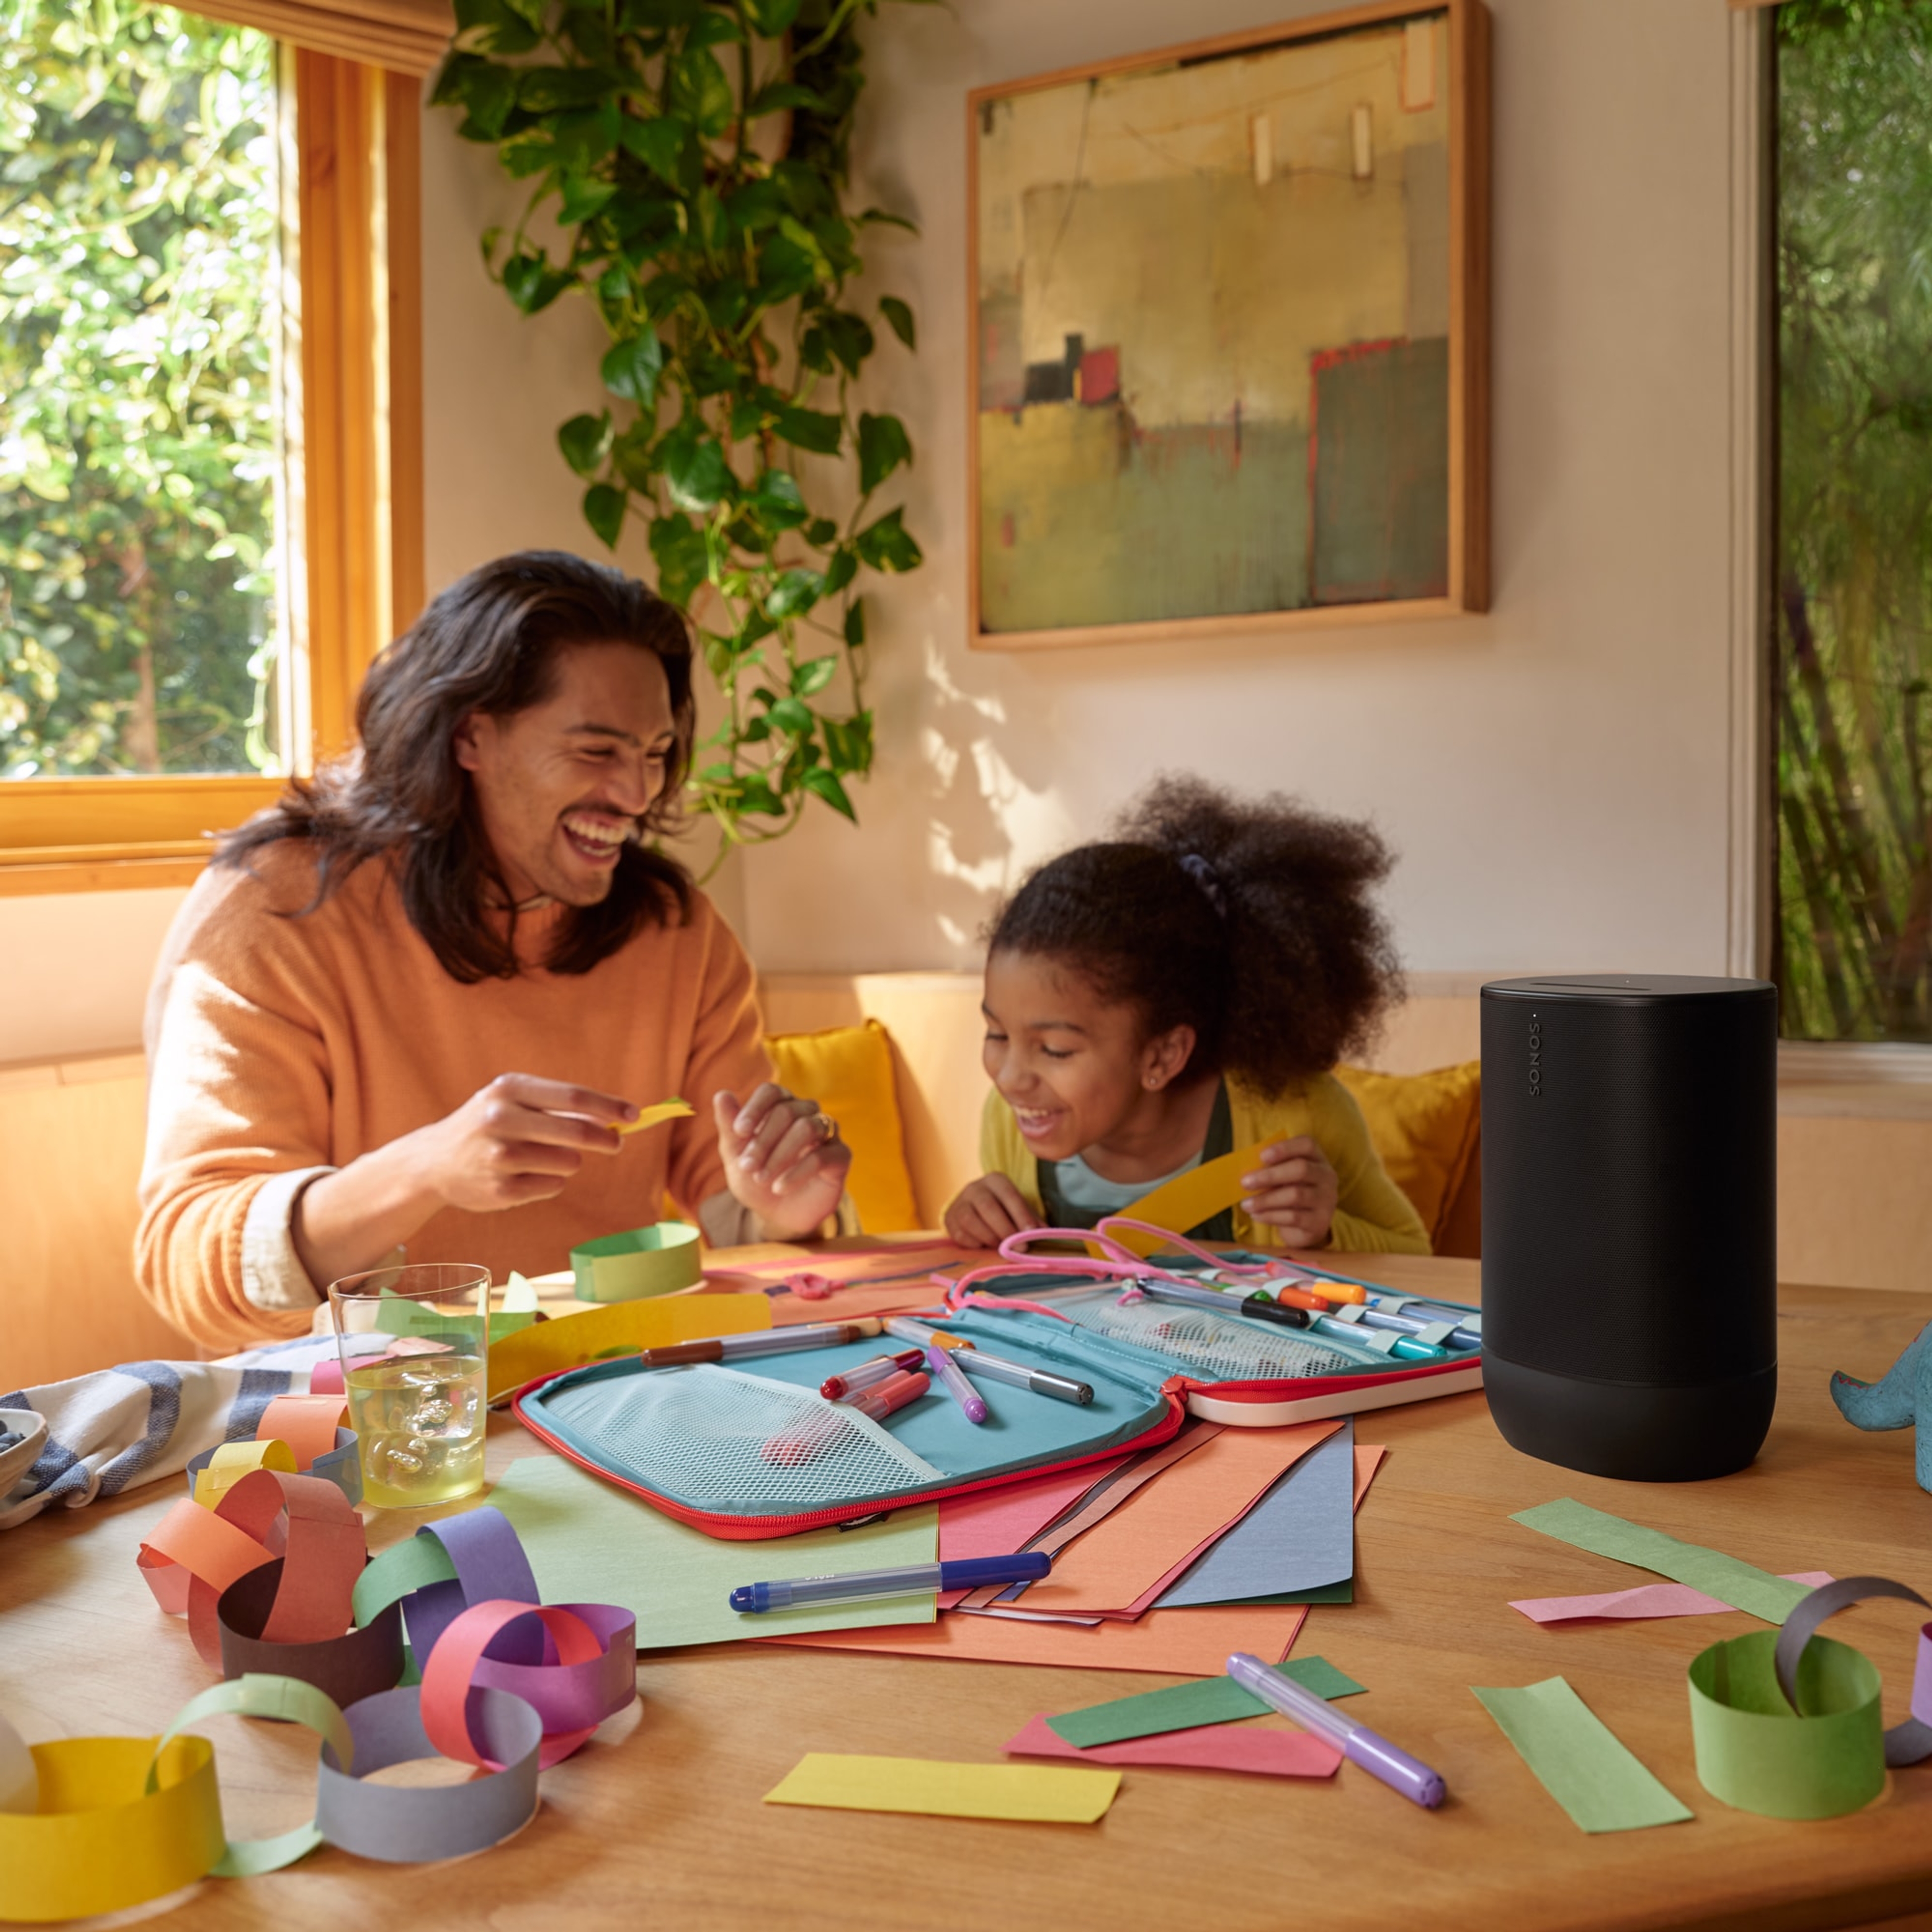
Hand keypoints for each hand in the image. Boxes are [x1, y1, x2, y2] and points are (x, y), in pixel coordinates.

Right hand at [293, 1074, 635, 1289]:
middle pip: (576, 1132)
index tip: (634, 1115)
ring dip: (568, 1162)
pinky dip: (549, 1182)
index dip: (608, 1106)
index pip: (572, 1096)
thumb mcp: (512, 1101)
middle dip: (604, 1139)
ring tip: (544, 1157)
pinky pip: (552, 1186)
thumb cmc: (487, 1124)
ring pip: (568, 1162)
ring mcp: (499, 1156)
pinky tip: (524, 1176)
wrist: (432, 1162)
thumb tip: (618, 1117)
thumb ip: (559, 1106)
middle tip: (615, 1143)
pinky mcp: (500, 1189)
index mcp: (508, 1089)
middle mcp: (501, 1119)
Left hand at [715, 1083, 851, 1239]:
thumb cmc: (756, 1179)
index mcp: (781, 1106)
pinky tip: (779, 1188)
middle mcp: (807, 1114)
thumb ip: (729, 1127)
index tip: (739, 1131)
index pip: (772, 1091)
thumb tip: (721, 1095)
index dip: (755, 1108)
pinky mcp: (840, 1156)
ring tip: (761, 1178)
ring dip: (780, 1154)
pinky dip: (797, 1173)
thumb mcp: (736, 1156)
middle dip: (763, 1140)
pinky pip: (822, 1156)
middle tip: (746, 1166)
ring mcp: (827, 1133)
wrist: (777, 1215)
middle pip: (787, 1110)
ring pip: (807, 1127)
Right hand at [944, 1173, 1043, 1248]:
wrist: (972, 1206)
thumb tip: (1045, 1234)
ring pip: (970, 1220)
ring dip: (989, 1237)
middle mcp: (974, 1188)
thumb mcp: (1017, 1208)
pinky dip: (974, 1243)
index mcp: (995, 1181)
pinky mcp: (948, 1219)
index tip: (1031, 1234)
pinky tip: (984, 1246)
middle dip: (1005, 1229)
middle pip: (987, 1207)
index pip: (1009, 1196)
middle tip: (1019, 1248)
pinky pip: (960, 1234)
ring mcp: (959, 1203)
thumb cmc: (1002, 1208)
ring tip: (1001, 1248)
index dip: (1021, 1215)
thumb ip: (1030, 1219)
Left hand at [1239, 1136, 1338, 1248]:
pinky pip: (1293, 1217)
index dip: (1285, 1148)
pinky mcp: (1319, 1222)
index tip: (1262, 1156)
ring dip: (1265, 1200)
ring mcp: (1326, 1200)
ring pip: (1295, 1195)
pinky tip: (1256, 1215)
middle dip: (1269, 1175)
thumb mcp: (1284, 1177)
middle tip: (1245, 1183)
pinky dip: (1270, 1216)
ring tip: (1246, 1204)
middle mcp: (1326, 1177)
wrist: (1306, 1226)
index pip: (1307, 1145)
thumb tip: (1247, 1170)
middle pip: (1301, 1169)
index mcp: (1317, 1159)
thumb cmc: (1289, 1192)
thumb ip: (1271, 1168)